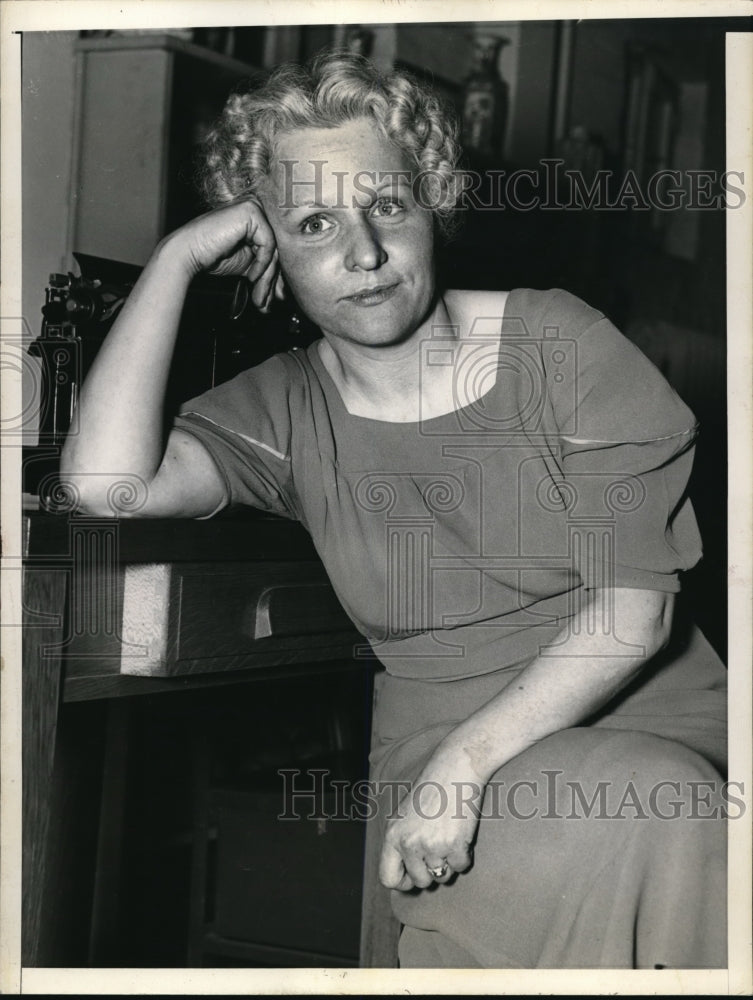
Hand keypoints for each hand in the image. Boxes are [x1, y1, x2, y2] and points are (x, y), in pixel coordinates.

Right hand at [162, 199, 281, 312]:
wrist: (189, 253)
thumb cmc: (213, 257)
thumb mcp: (247, 265)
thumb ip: (265, 269)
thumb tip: (282, 291)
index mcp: (256, 219)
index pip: (275, 248)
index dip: (275, 275)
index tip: (273, 298)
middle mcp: (257, 208)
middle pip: (276, 249)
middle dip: (271, 280)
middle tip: (265, 303)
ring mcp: (254, 207)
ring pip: (274, 249)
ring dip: (267, 277)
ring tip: (259, 296)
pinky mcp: (251, 211)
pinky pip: (267, 244)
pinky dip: (261, 263)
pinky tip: (250, 275)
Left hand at [378, 747, 484, 891]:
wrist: (455, 769)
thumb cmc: (431, 791)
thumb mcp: (404, 815)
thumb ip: (401, 843)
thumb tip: (404, 879)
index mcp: (392, 835)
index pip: (388, 878)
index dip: (402, 882)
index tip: (413, 875)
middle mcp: (409, 843)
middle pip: (419, 881)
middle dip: (431, 872)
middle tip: (438, 851)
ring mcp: (431, 845)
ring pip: (441, 876)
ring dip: (448, 863)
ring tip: (449, 838)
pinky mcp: (454, 845)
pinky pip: (461, 867)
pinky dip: (464, 855)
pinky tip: (461, 834)